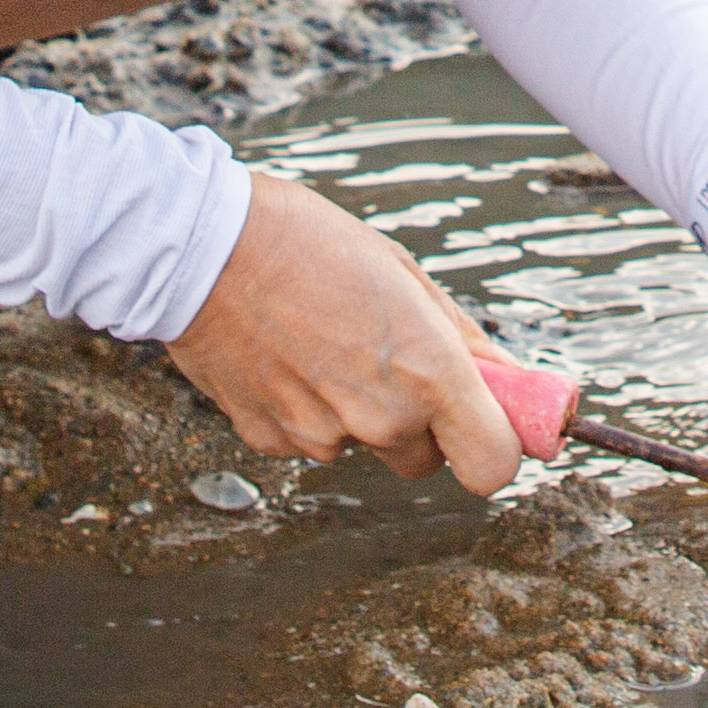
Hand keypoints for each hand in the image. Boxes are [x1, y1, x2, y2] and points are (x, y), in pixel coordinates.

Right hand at [168, 169, 519, 492]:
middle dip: (424, 424)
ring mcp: (321, 436)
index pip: (492, 465)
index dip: (497, 446)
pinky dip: (310, 409)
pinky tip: (288, 354)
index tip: (491, 421)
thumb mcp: (403, 274)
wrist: (203, 248)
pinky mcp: (271, 441)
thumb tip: (504, 377)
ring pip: (366, 445)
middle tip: (395, 363)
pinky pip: (313, 438)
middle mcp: (379, 418)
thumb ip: (461, 340)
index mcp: (426, 373)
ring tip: (327, 342)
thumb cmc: (308, 243)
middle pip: (427, 460)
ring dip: (361, 413)